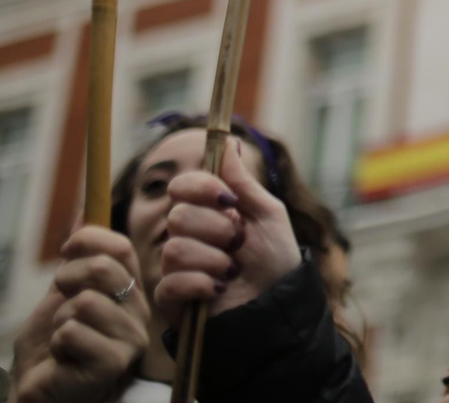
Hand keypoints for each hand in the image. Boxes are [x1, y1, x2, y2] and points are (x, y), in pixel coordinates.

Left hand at [11, 226, 148, 402]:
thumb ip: (76, 260)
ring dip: (59, 320)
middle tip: (60, 304)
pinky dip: (56, 343)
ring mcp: (130, 339)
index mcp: (130, 292)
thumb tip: (82, 212)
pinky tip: (64, 359)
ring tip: (63, 340)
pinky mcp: (113, 362)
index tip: (66, 252)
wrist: (37, 396)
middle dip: (68, 280)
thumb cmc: (50, 351)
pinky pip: (72, 331)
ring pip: (85, 302)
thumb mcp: (60, 297)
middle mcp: (138, 312)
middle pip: (105, 269)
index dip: (89, 239)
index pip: (121, 247)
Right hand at [152, 139, 300, 320]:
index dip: (200, 188)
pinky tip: (219, 290)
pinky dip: (203, 285)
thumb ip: (243, 182)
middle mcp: (186, 235)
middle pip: (178, 216)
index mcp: (208, 211)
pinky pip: (171, 281)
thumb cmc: (276, 260)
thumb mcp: (267, 215)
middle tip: (239, 244)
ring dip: (215, 261)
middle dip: (217, 230)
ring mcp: (175, 266)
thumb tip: (229, 143)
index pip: (182, 186)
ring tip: (232, 271)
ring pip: (175, 249)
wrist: (278, 305)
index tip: (228, 200)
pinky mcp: (170, 297)